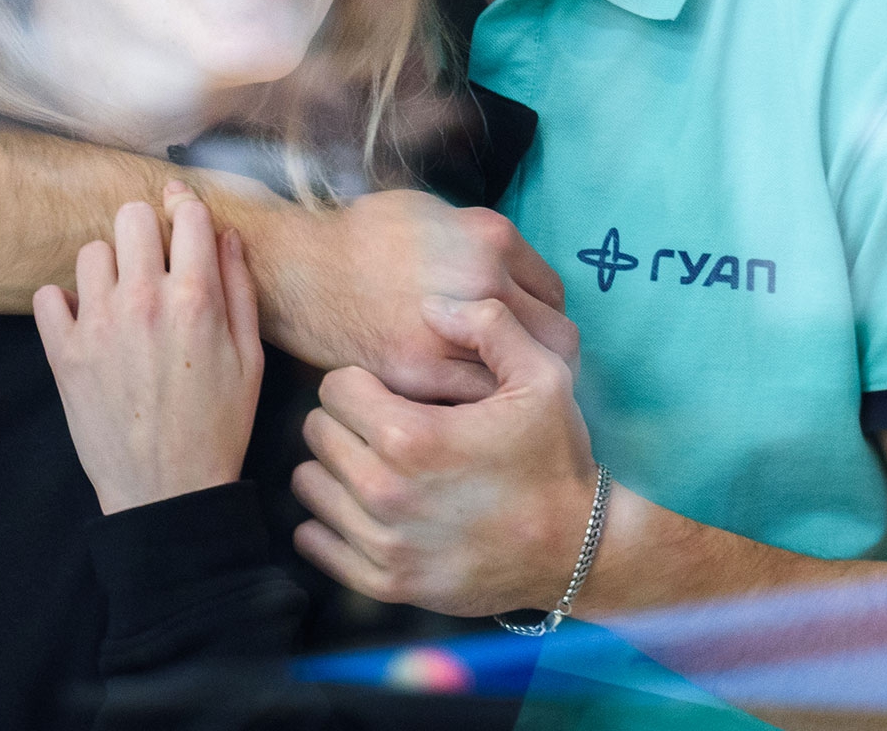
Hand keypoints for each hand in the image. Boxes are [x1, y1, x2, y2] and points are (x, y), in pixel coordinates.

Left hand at [34, 198, 263, 515]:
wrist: (168, 492)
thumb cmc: (218, 426)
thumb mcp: (251, 358)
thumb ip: (240, 288)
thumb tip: (227, 235)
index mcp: (195, 299)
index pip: (188, 216)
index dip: (189, 213)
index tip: (185, 221)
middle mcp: (142, 301)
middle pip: (131, 217)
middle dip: (146, 232)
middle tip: (154, 263)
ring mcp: (97, 325)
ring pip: (91, 253)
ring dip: (109, 268)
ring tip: (122, 300)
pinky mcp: (63, 353)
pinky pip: (47, 297)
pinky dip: (64, 304)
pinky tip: (87, 324)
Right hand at [240, 188, 576, 403]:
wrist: (302, 269)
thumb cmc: (362, 236)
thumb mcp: (431, 212)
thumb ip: (480, 238)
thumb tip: (511, 267)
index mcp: (491, 239)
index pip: (554, 293)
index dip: (544, 316)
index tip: (530, 333)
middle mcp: (484, 282)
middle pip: (555, 338)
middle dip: (544, 357)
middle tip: (525, 372)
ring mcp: (455, 331)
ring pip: (519, 376)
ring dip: (515, 386)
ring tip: (503, 394)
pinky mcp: (422, 374)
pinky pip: (475, 399)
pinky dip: (477, 405)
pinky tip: (466, 404)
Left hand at [291, 295, 599, 615]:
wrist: (576, 551)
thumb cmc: (556, 459)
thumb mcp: (543, 377)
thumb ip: (490, 325)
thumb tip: (432, 304)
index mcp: (410, 436)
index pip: (333, 388)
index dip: (360, 381)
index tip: (386, 390)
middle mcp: (385, 491)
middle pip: (316, 432)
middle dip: (344, 421)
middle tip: (380, 424)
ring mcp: (382, 542)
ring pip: (309, 484)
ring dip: (334, 469)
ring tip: (372, 463)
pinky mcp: (385, 582)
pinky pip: (314, 543)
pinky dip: (327, 523)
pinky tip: (359, 507)